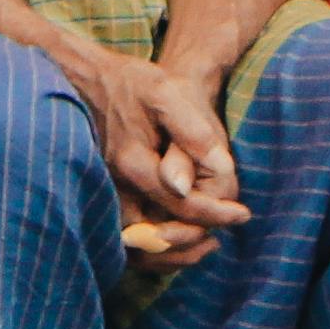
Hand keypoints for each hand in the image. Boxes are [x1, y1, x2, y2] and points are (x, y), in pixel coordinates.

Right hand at [47, 34, 243, 269]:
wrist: (86, 76)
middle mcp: (113, 185)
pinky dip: (147, 244)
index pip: (182, 206)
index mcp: (133, 164)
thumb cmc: (131, 81)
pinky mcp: (99, 191)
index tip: (243, 215)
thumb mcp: (166, 94)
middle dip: (188, 244)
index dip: (216, 215)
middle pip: (152, 237)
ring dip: (166, 252)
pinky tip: (170, 233)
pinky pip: (122, 233)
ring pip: (133, 243)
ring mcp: (103, 191)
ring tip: (200, 244)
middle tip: (218, 238)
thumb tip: (191, 184)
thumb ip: (189, 134)